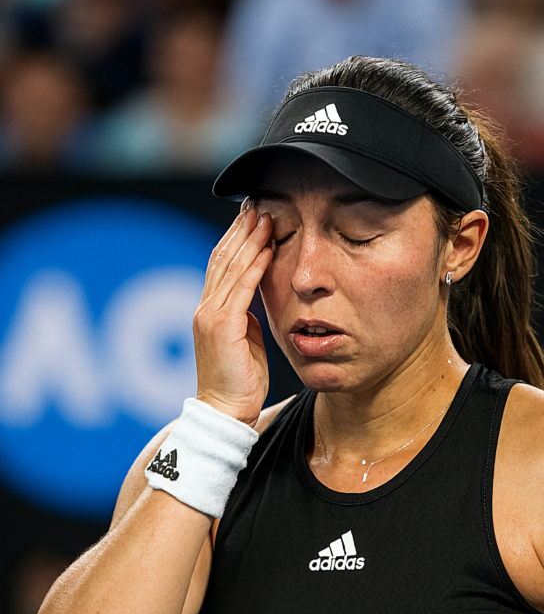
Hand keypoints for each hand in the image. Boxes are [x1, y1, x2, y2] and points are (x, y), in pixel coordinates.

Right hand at [193, 203, 273, 427]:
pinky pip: (240, 287)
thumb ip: (247, 316)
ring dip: (249, 238)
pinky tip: (268, 246)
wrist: (226, 411)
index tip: (253, 216)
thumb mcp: (246, 340)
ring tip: (265, 215)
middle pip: (222, 257)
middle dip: (241, 228)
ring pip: (230, 266)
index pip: (221, 264)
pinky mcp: (220, 325)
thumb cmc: (240, 382)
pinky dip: (254, 264)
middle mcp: (205, 307)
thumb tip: (257, 298)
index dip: (236, 238)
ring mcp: (210, 315)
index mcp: (210, 310)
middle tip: (258, 202)